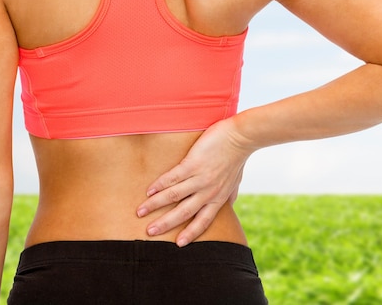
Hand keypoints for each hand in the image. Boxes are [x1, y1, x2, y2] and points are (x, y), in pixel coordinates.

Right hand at [136, 117, 254, 246]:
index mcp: (218, 198)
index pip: (203, 221)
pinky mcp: (193, 164)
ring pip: (174, 196)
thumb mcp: (236, 181)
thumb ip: (230, 195)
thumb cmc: (237, 157)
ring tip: (140, 211)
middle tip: (149, 232)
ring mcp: (200, 178)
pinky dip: (159, 185)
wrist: (240, 137)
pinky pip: (172, 177)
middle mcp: (208, 192)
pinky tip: (148, 190)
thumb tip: (230, 204)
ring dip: (155, 205)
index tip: (178, 244)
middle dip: (165, 223)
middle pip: (184, 213)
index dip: (190, 233)